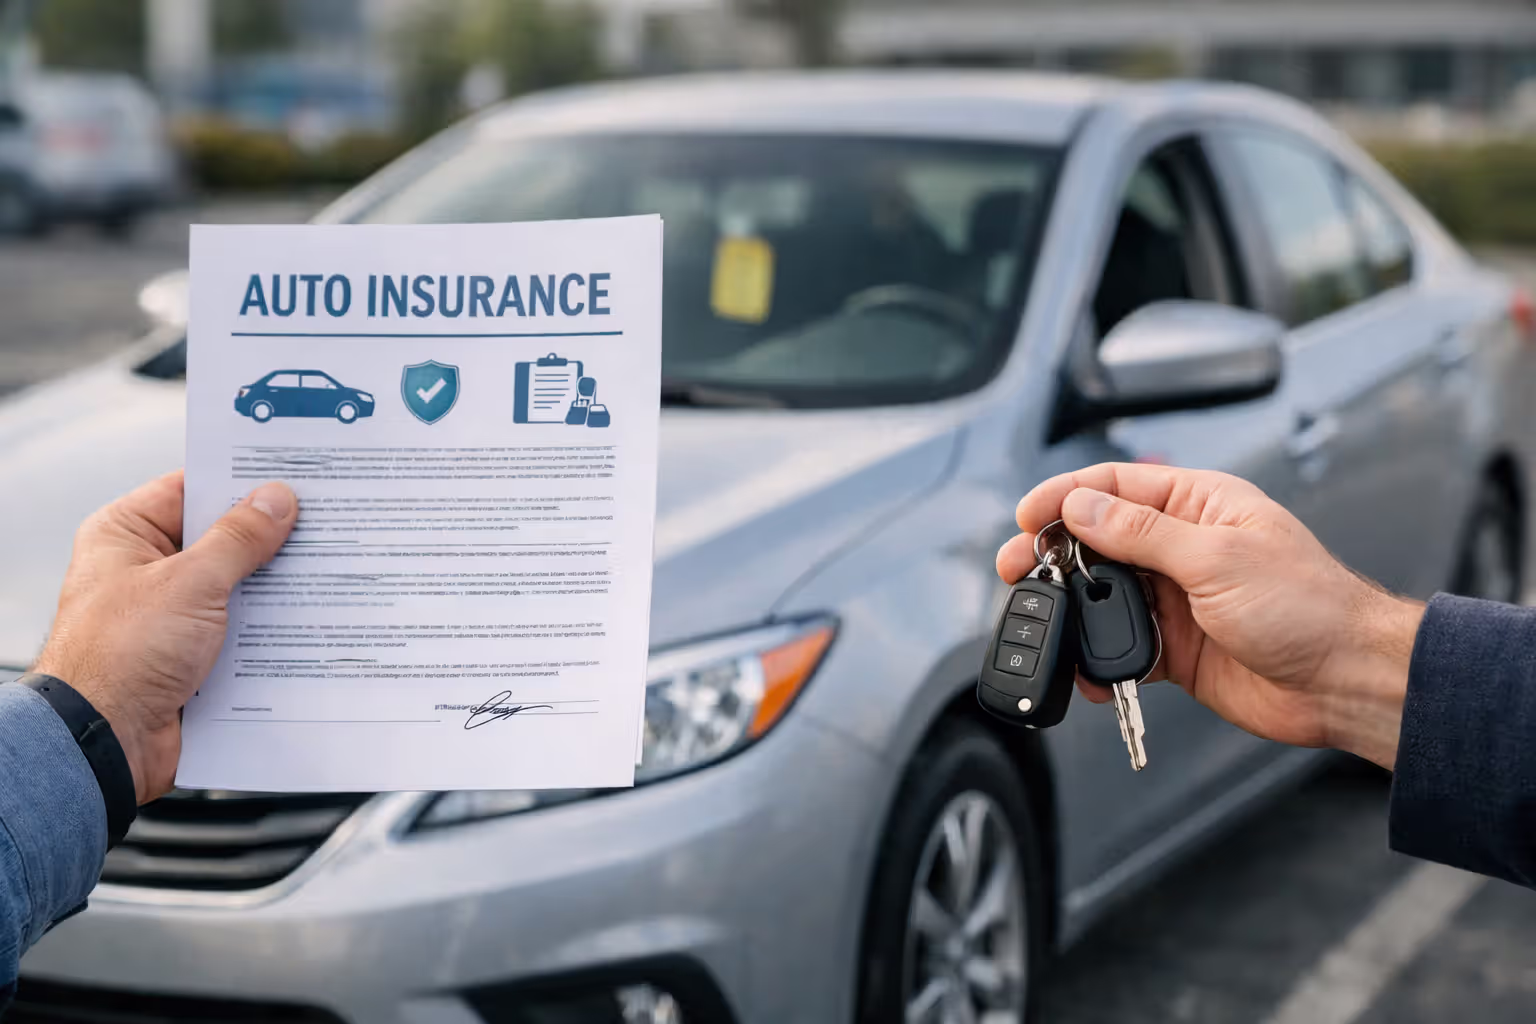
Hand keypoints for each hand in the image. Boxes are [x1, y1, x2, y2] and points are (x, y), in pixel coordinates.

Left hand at [33, 471, 296, 802]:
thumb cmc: (119, 658)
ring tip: (326, 568)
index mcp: (126, 535)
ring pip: (237, 587)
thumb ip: (238, 539)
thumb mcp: (189, 583)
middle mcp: (146, 571)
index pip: (193, 488)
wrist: (103, 743)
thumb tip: (276, 500)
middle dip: (270, 537)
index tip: (293, 475)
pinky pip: (242, 629)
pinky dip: (271, 628)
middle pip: (221, 538)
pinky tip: (310, 619)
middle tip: (323, 522)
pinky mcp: (193, 655)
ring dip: (275, 586)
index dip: (242, 481)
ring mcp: (171, 615)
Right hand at [996, 463, 1423, 768]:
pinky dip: (1099, 659)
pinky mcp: (1176, 647)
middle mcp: (1183, 546)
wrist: (1346, 682)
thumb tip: (1080, 506)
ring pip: (1103, 596)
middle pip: (1097, 540)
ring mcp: (1177, 597)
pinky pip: (1122, 648)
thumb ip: (1141, 533)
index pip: (1114, 486)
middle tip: (1014, 569)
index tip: (1025, 516)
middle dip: (1051, 554)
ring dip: (1071, 609)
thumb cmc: (1308, 606)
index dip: (1064, 495)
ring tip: (1042, 622)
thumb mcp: (1217, 557)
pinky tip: (1088, 670)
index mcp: (1198, 504)